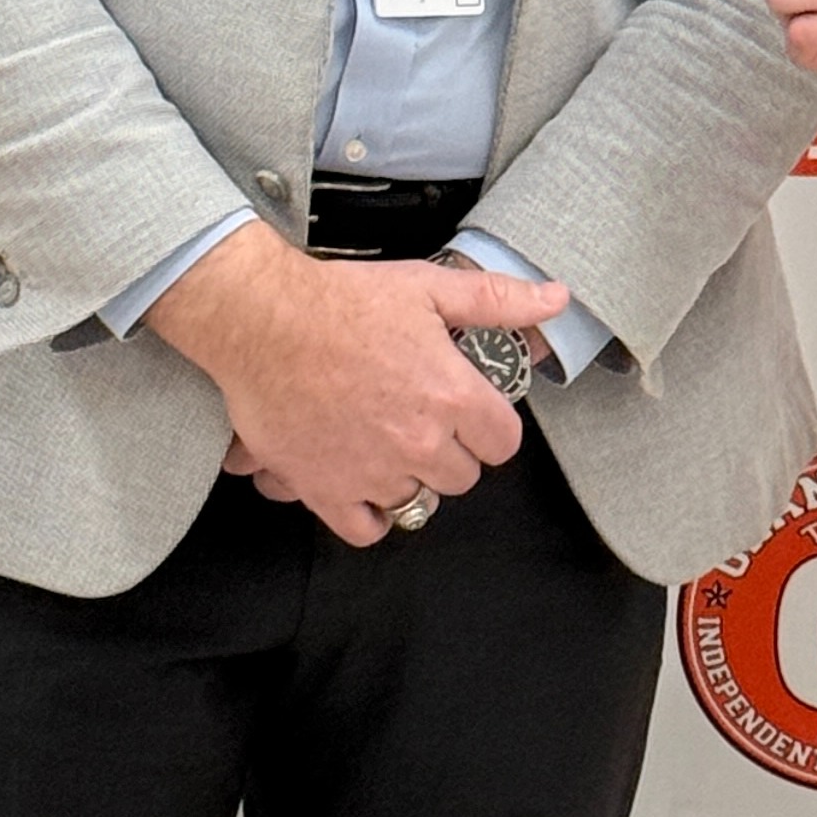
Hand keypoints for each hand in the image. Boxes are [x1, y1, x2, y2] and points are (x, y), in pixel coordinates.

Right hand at [147, 222, 567, 542]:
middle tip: (425, 421)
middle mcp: (418, 442)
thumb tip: (554, 299)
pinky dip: (370, 513)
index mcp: (452, 396)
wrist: (262, 320)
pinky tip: (365, 485)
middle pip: (463, 477)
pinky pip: (367, 529)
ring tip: (389, 443)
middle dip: (452, 451)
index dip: (490, 427)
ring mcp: (372, 471)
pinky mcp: (325, 489)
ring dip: (409, 477)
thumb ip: (498, 300)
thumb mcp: (430, 288)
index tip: (472, 413)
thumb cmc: (342, 301)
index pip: (504, 443)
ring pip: (417, 501)